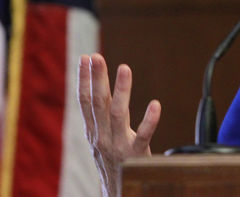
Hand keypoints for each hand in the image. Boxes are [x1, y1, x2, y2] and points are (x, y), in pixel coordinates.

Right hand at [77, 54, 161, 196]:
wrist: (117, 192)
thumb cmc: (112, 162)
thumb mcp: (100, 139)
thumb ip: (101, 116)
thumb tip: (100, 88)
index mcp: (92, 132)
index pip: (84, 102)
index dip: (84, 80)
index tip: (84, 58)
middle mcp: (101, 137)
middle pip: (97, 103)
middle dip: (96, 78)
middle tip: (96, 56)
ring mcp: (117, 146)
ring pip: (117, 113)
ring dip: (121, 90)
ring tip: (124, 68)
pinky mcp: (136, 155)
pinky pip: (143, 136)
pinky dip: (149, 120)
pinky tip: (155, 104)